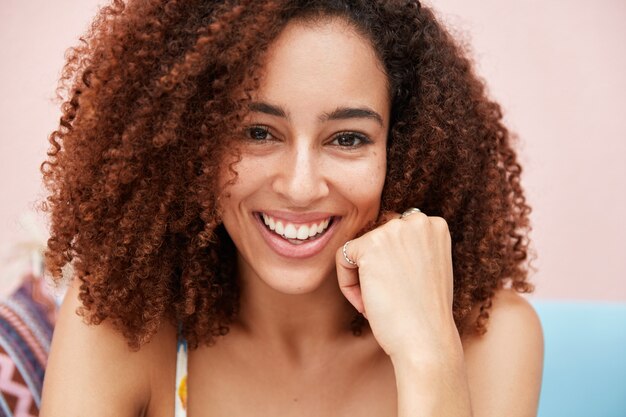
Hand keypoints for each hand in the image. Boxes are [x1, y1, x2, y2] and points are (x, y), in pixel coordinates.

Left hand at [336, 210, 458, 360]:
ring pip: (359, 249)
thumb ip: (412, 248)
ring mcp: (394, 230)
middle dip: (375, 268)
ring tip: (379, 302)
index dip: (392, 264)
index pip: (395, 234)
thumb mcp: (429, 268)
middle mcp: (417, 221)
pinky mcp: (370, 245)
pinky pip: (343, 258)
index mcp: (435, 225)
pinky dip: (347, 284)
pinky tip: (367, 304)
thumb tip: (382, 243)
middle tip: (389, 298)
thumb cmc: (426, 313)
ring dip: (362, 277)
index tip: (401, 289)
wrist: (426, 341)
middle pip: (375, 238)